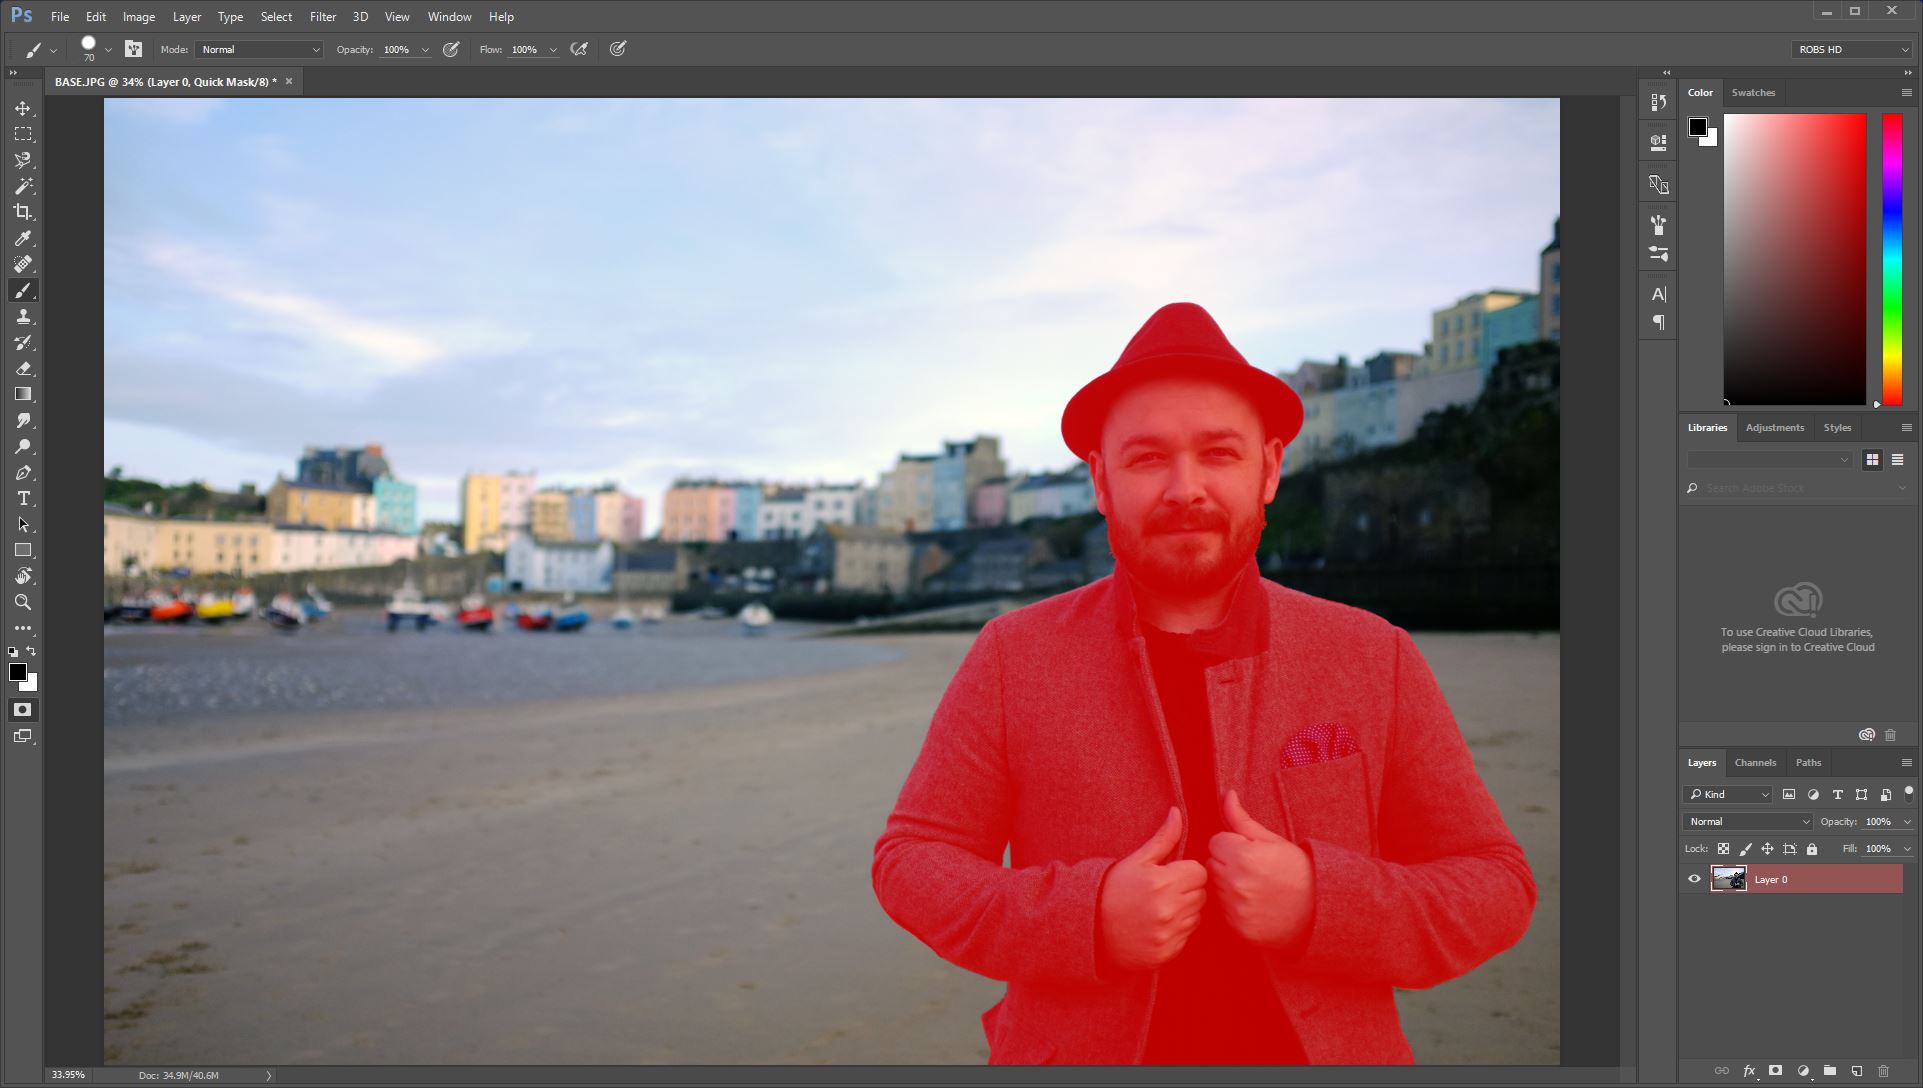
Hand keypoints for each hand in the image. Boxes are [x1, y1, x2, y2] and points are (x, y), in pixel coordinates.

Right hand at [1097, 806, 1206, 971]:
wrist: (1090, 928)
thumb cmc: (1112, 889)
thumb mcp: (1135, 861)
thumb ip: (1163, 839)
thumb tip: (1177, 813)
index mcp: (1161, 882)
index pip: (1199, 872)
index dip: (1187, 870)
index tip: (1171, 873)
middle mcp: (1168, 910)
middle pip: (1201, 894)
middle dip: (1187, 889)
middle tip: (1165, 890)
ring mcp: (1168, 934)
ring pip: (1197, 916)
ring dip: (1185, 911)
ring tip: (1159, 907)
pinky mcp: (1167, 953)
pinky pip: (1187, 937)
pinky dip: (1177, 931)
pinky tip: (1156, 925)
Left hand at [1207, 790, 1313, 951]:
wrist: (1318, 911)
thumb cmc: (1296, 871)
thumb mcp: (1273, 840)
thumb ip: (1242, 820)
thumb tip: (1227, 795)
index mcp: (1243, 856)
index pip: (1215, 842)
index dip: (1231, 844)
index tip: (1249, 852)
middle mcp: (1235, 883)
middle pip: (1211, 864)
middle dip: (1226, 863)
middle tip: (1252, 869)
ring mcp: (1235, 908)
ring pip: (1213, 887)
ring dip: (1226, 884)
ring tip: (1253, 886)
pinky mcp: (1236, 927)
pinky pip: (1221, 910)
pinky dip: (1231, 906)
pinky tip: (1252, 903)